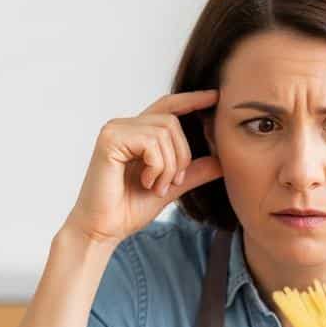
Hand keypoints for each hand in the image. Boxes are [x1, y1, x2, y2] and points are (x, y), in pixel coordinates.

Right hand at [63, 90, 222, 243]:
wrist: (103, 230)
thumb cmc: (128, 210)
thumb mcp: (170, 187)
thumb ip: (193, 172)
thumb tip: (222, 161)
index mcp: (136, 134)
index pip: (167, 107)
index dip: (192, 99)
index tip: (215, 96)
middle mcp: (124, 126)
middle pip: (172, 121)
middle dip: (181, 155)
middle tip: (172, 183)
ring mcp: (115, 130)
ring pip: (164, 132)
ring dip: (169, 166)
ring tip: (156, 187)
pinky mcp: (110, 139)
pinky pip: (151, 143)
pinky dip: (157, 166)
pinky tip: (146, 182)